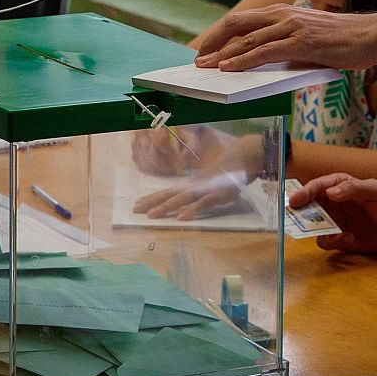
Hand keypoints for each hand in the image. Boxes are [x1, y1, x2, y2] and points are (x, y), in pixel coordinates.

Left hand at [132, 133, 259, 218]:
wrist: (242, 157)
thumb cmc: (225, 172)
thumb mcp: (208, 183)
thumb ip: (197, 192)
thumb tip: (185, 203)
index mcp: (190, 185)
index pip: (167, 192)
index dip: (152, 198)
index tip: (137, 204)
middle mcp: (194, 186)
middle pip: (169, 195)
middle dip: (152, 203)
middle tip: (135, 211)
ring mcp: (205, 189)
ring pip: (182, 199)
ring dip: (166, 207)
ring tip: (152, 216)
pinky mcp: (217, 194)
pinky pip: (202, 204)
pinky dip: (192, 211)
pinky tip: (181, 218)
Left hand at [194, 5, 376, 71]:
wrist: (372, 36)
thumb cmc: (341, 41)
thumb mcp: (305, 40)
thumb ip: (283, 47)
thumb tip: (260, 65)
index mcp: (282, 12)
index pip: (241, 20)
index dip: (218, 34)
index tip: (203, 49)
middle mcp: (283, 15)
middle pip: (236, 24)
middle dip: (212, 42)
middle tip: (197, 59)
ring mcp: (292, 27)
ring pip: (247, 39)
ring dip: (222, 55)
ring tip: (205, 68)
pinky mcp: (302, 42)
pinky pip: (266, 51)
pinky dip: (244, 60)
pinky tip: (230, 69)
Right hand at [287, 173, 376, 253]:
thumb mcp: (375, 190)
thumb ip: (352, 188)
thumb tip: (330, 192)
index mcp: (340, 186)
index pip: (317, 187)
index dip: (304, 192)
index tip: (294, 201)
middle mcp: (333, 203)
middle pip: (308, 205)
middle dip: (299, 211)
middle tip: (294, 217)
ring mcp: (335, 221)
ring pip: (312, 225)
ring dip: (318, 229)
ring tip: (336, 233)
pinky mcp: (339, 239)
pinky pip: (326, 241)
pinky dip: (333, 241)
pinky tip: (349, 238)